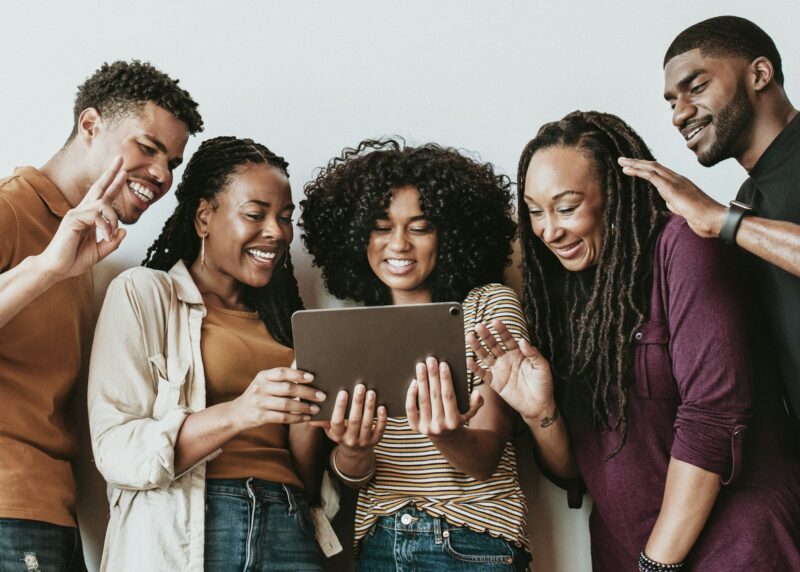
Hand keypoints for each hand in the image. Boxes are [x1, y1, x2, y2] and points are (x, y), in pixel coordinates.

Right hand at [37, 156, 127, 278]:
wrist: (57, 269)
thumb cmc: (74, 260)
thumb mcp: (100, 251)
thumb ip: (113, 241)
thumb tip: (125, 231)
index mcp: (89, 217)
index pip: (103, 196)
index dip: (114, 184)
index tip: (123, 172)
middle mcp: (82, 211)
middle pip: (99, 187)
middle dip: (112, 173)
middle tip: (122, 159)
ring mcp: (76, 214)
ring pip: (104, 205)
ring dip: (113, 220)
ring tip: (110, 236)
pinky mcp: (73, 219)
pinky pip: (97, 216)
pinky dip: (106, 227)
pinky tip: (104, 237)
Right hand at [229, 367, 324, 429]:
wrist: (238, 413)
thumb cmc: (259, 395)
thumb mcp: (265, 382)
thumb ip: (282, 377)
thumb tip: (305, 369)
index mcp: (263, 376)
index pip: (282, 372)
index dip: (297, 374)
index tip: (312, 377)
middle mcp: (260, 387)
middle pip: (287, 388)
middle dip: (307, 392)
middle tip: (321, 396)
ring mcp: (259, 402)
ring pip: (286, 404)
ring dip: (304, 406)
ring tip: (316, 408)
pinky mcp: (260, 416)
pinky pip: (282, 417)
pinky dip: (296, 418)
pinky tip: (306, 417)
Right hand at [319, 384, 386, 454]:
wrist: (355, 452)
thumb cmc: (341, 433)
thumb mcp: (330, 429)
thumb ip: (323, 420)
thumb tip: (311, 411)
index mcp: (337, 435)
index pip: (337, 421)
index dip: (340, 407)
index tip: (343, 392)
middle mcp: (350, 439)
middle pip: (354, 420)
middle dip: (357, 402)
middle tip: (360, 387)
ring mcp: (364, 441)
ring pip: (367, 423)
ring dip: (369, 407)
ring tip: (371, 393)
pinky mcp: (376, 441)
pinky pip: (380, 429)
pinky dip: (382, 418)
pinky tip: (382, 407)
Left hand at [406, 357, 482, 440]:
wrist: (445, 438)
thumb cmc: (458, 418)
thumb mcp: (470, 413)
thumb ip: (476, 403)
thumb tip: (477, 392)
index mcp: (454, 421)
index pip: (448, 396)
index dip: (445, 380)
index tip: (443, 364)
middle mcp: (440, 426)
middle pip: (434, 396)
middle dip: (432, 376)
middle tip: (430, 360)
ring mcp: (426, 427)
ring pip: (423, 400)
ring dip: (421, 381)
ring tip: (420, 366)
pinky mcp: (415, 427)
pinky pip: (411, 409)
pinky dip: (411, 395)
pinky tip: (413, 381)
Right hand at [467, 320, 555, 423]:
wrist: (538, 405)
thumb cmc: (543, 384)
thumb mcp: (542, 366)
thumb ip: (532, 353)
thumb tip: (522, 340)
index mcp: (518, 353)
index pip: (508, 339)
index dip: (501, 330)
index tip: (495, 322)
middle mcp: (506, 359)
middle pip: (494, 344)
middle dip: (486, 335)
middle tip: (479, 326)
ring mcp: (499, 370)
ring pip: (485, 356)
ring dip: (477, 347)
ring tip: (470, 338)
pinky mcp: (495, 382)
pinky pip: (483, 374)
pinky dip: (475, 368)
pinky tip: (469, 361)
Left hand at [618, 157, 725, 237]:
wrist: (716, 220)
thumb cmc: (703, 219)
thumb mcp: (685, 211)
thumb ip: (676, 204)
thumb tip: (669, 202)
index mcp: (680, 184)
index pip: (660, 173)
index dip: (646, 169)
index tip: (633, 167)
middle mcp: (678, 179)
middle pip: (654, 166)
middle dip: (638, 163)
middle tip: (623, 160)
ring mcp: (675, 181)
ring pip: (652, 167)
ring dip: (635, 164)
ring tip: (621, 161)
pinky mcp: (672, 187)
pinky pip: (652, 175)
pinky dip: (638, 171)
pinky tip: (627, 170)